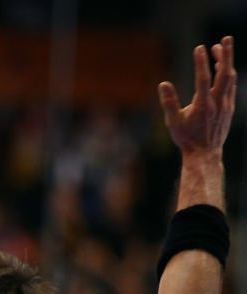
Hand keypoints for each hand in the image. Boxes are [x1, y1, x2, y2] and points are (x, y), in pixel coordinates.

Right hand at [159, 36, 235, 155]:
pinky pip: (230, 87)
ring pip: (230, 79)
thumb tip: (163, 84)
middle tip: (224, 39)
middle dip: (226, 55)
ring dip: (226, 62)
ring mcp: (226, 105)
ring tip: (220, 50)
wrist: (204, 153)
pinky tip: (223, 69)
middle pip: (225, 74)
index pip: (203, 78)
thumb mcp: (173, 122)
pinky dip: (227, 75)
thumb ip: (169, 102)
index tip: (198, 47)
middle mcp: (218, 103)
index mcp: (203, 105)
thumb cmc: (186, 138)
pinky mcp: (229, 108)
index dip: (201, 62)